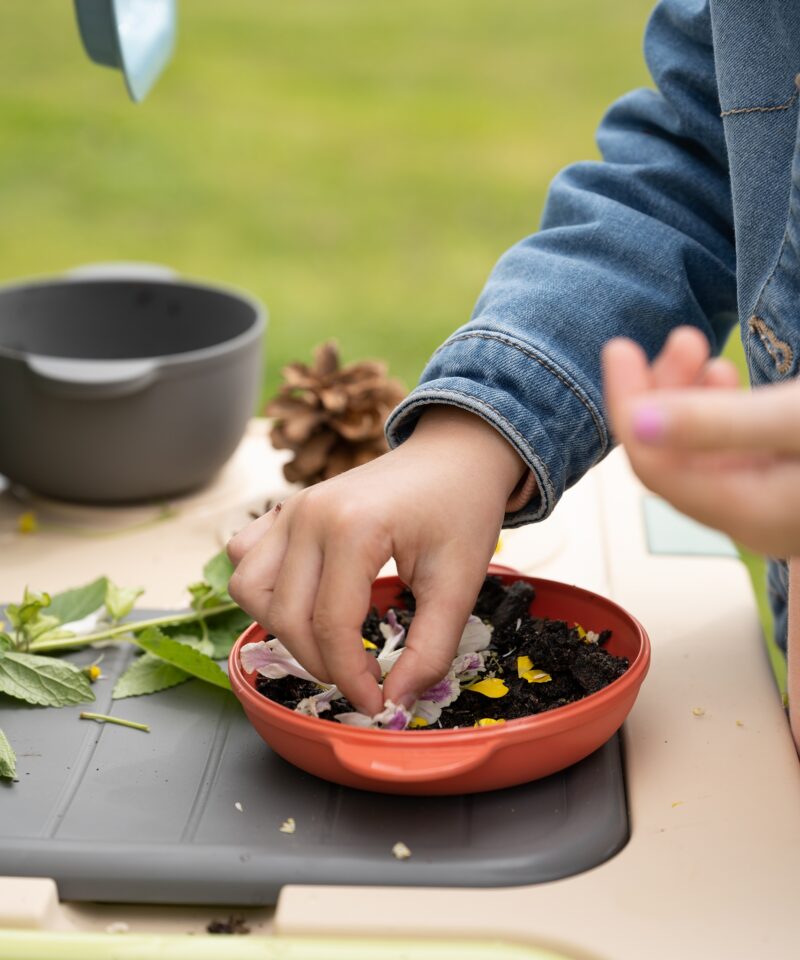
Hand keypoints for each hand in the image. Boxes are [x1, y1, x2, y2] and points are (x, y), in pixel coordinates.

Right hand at [227, 407, 526, 714]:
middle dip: (321, 663)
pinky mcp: (286, 510)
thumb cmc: (461, 510)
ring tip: (330, 642)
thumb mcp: (460, 584)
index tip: (377, 703)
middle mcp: (309, 515)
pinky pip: (246, 556)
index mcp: (352, 528)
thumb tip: (396, 702)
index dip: (351, 678)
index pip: (330, 627)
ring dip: (281, 628)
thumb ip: (430, 649)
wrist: (455, 456)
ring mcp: (291, 509)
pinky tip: (306, 599)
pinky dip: (265, 588)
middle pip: (285, 616)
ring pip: (249, 588)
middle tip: (362, 677)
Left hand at [602, 325, 799, 556]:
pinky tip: (719, 375)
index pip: (654, 465)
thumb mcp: (796, 420)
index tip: (619, 349)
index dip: (629, 404)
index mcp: (749, 514)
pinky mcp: (783, 481)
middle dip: (659, 394)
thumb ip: (718, 425)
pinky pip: (730, 450)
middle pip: (673, 458)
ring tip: (692, 343)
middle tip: (672, 340)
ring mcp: (768, 502)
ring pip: (699, 450)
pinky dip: (718, 411)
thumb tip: (635, 424)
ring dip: (687, 396)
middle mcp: (753, 518)